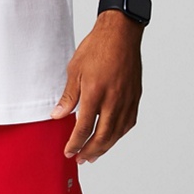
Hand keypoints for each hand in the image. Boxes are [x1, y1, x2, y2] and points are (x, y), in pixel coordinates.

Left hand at [50, 12, 143, 163]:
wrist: (121, 33)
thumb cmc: (97, 48)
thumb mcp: (74, 70)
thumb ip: (68, 96)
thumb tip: (58, 115)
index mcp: (95, 93)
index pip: (84, 128)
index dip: (75, 144)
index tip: (68, 152)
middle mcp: (114, 100)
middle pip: (102, 136)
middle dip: (89, 151)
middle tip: (80, 159)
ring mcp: (127, 99)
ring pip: (117, 133)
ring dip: (105, 147)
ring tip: (94, 154)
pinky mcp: (135, 97)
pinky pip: (128, 123)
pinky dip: (118, 134)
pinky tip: (111, 137)